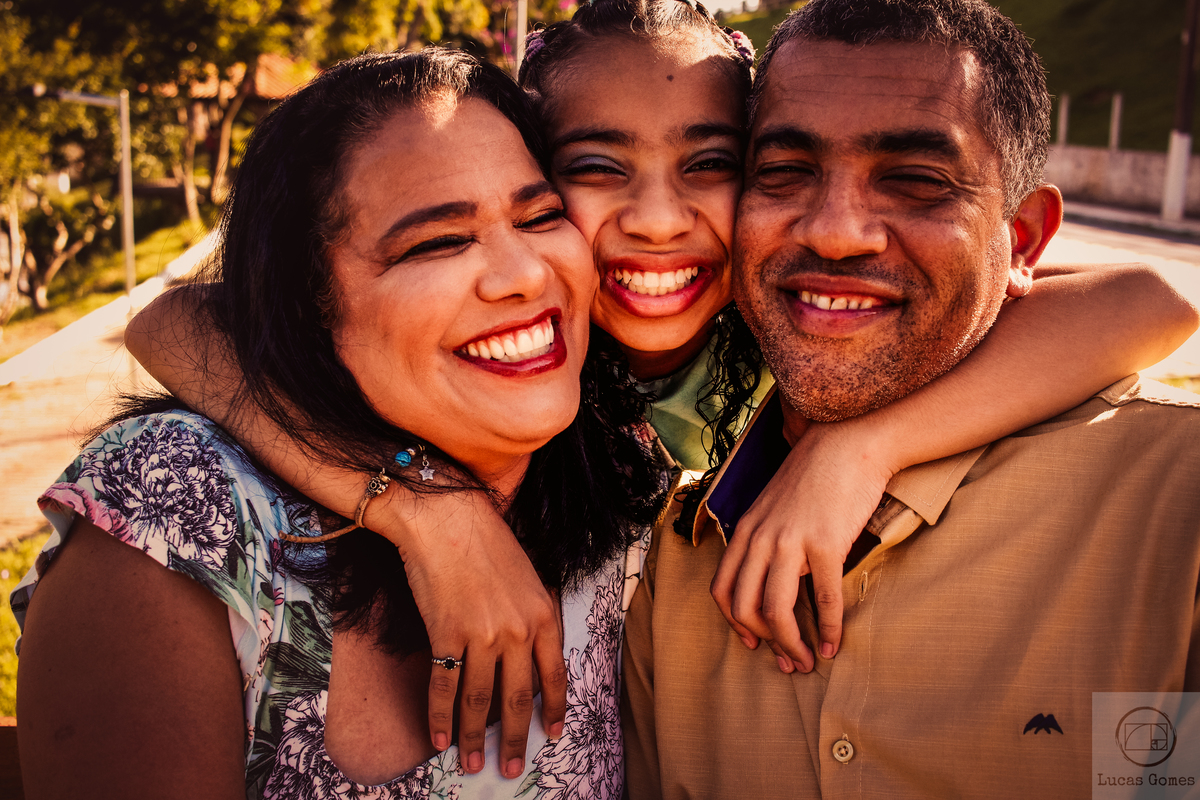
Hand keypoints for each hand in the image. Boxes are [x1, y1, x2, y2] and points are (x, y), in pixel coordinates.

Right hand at [371, 489, 565, 777]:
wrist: (447, 518)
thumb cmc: (486, 543)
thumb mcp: (527, 578)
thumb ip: (532, 618)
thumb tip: (529, 658)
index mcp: (543, 616)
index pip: (554, 677)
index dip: (554, 710)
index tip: (553, 735)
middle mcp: (517, 631)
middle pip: (516, 699)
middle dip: (514, 739)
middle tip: (510, 768)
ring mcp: (481, 635)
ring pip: (479, 701)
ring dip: (474, 738)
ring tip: (472, 763)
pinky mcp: (446, 634)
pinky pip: (444, 686)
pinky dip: (439, 717)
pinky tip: (439, 738)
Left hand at [709, 420, 894, 672]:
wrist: (847, 444)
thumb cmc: (814, 477)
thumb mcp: (773, 506)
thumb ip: (765, 539)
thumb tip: (772, 580)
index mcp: (745, 531)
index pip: (723, 589)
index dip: (734, 623)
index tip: (753, 643)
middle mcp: (761, 539)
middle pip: (745, 607)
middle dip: (765, 643)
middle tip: (786, 663)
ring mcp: (791, 542)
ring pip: (776, 610)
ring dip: (790, 646)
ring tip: (806, 662)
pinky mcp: (825, 544)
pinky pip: (823, 598)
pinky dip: (827, 629)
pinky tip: (832, 645)